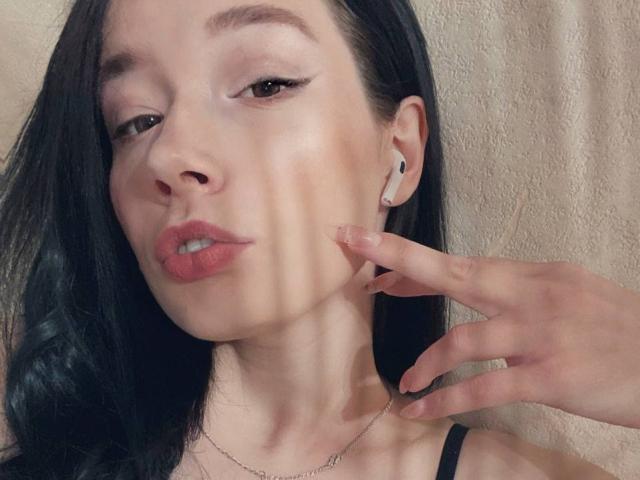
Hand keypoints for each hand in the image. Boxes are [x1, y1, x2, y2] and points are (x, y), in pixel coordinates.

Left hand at [329, 223, 639, 428]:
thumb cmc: (618, 331)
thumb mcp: (570, 297)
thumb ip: (522, 298)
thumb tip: (479, 305)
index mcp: (535, 275)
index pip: (462, 264)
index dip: (413, 262)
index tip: (374, 260)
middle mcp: (532, 295)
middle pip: (453, 271)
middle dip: (397, 257)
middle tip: (352, 245)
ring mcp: (540, 334)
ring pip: (462, 339)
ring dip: (425, 362)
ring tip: (406, 381)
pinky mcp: (551, 376)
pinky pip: (484, 388)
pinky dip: (445, 400)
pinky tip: (420, 410)